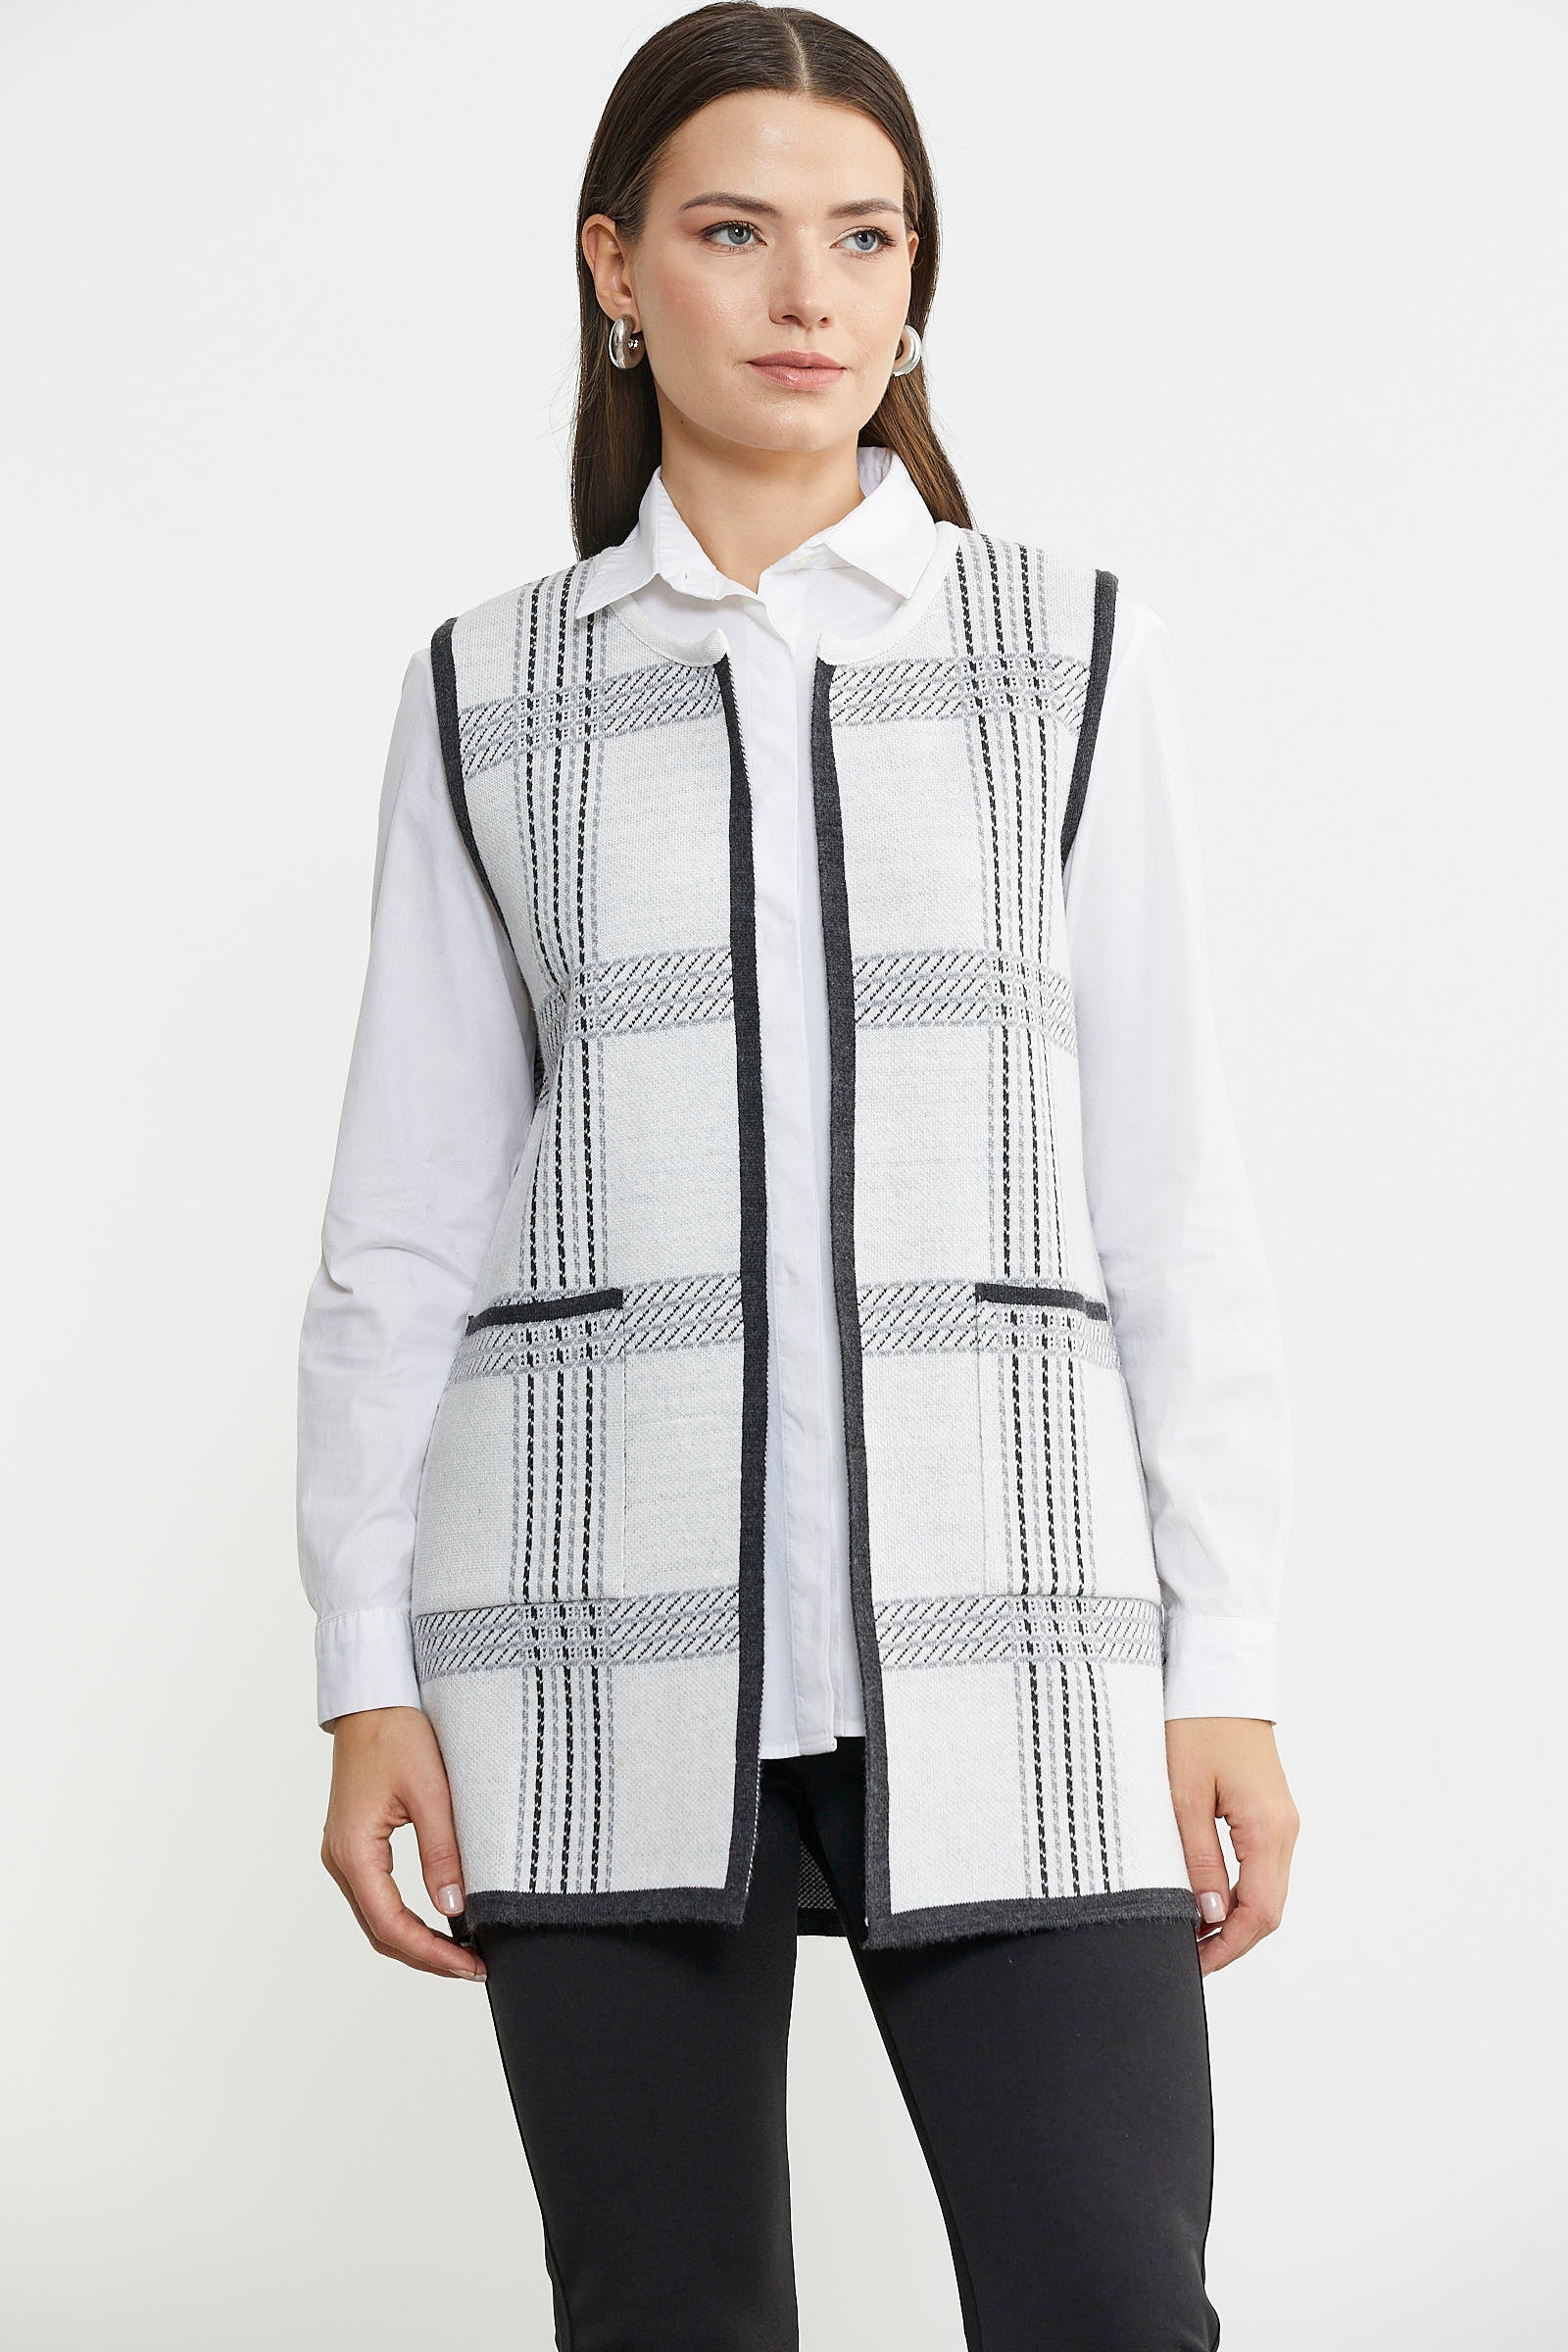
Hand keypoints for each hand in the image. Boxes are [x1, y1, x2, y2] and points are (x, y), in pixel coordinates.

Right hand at [321, 1706, 486, 1981]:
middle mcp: (340, 1858)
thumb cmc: (397, 1732)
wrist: (372, 1697)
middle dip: (426, 1955)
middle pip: (380, 1930)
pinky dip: (406, 1916)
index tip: (471, 1966)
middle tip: (474, 1967)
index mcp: (354, 1849)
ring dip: (416, 1939)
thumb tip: (454, 1910)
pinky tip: (439, 1919)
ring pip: (378, 1917)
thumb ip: (442, 1851)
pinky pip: (378, 1895)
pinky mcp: (355, 1842)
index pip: (391, 1924)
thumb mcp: (430, 1790)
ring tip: (461, 1951)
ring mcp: (344, 1851)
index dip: (432, 1954)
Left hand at [1165, 1718, 1298, 1977]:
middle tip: (1185, 1958)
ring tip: (1188, 1934)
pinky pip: (1261, 1869)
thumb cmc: (1195, 1726)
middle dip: (1230, 1942)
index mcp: (1268, 1830)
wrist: (1215, 1677)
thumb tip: (1208, 1917)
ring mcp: (1281, 1822)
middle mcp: (1285, 1831)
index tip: (1192, 1966)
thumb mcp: (1183, 1796)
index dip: (1227, 1949)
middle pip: (1268, 1911)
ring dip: (1234, 1920)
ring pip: (1266, 1892)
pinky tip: (1205, 1898)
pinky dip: (1238, 1893)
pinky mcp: (1269, 1813)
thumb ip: (1197, 1860)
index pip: (1259, 1915)